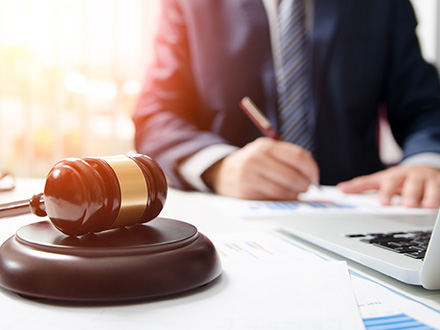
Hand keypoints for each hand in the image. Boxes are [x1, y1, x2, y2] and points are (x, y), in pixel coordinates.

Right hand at [202, 137, 318, 199]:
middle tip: (307, 189)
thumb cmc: (251, 163)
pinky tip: (283, 199)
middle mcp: (257, 158)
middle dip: (305, 186)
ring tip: (296, 194)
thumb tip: (312, 173)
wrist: (221, 172)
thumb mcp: (266, 152)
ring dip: (295, 196)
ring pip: (283, 191)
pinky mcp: (245, 191)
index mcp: (266, 146)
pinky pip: (272, 200)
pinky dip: (282, 201)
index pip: (298, 157)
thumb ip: (288, 157)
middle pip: (292, 176)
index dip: (312, 170)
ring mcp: (249, 175)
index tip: (315, 178)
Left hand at [337, 166, 439, 208]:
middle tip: (407, 204)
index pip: (386, 182)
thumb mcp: (380, 181)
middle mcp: (411, 176)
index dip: (385, 191)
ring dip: (429, 195)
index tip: (383, 202)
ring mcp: (427, 180)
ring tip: (427, 205)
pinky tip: (439, 205)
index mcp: (393, 176)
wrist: (424, 170)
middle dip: (409, 193)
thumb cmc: (399, 180)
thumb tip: (341, 189)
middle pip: (410, 183)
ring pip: (430, 186)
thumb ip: (362, 186)